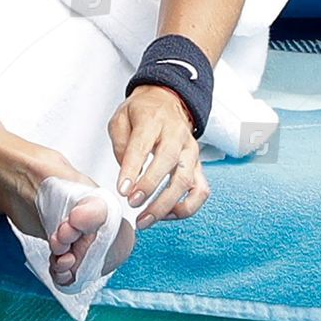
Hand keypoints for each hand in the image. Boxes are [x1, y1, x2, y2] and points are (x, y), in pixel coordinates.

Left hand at [108, 85, 210, 229]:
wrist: (166, 101)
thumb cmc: (141, 112)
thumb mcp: (120, 118)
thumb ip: (120, 144)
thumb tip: (126, 176)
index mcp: (153, 120)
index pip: (143, 146)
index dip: (132, 170)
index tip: (122, 189)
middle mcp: (176, 136)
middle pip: (168, 163)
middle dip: (150, 188)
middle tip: (133, 204)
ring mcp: (191, 151)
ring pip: (187, 181)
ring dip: (166, 205)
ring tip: (146, 219)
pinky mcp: (199, 165)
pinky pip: (201, 191)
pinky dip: (187, 207)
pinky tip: (167, 215)